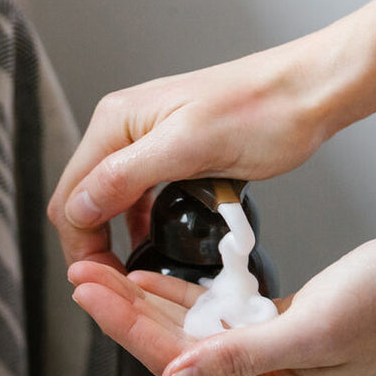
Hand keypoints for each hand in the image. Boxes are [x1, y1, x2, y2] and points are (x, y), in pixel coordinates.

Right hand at [47, 28, 360, 267]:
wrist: (304, 94)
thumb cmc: (260, 111)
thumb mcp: (189, 146)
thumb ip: (125, 176)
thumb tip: (78, 209)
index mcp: (117, 121)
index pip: (71, 193)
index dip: (80, 243)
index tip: (98, 279)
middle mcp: (125, 129)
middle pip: (84, 197)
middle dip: (92, 241)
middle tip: (113, 281)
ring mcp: (149, 142)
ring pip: (110, 198)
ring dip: (113, 234)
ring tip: (130, 267)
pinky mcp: (174, 155)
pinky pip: (140, 194)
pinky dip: (139, 221)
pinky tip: (152, 239)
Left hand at [68, 230, 375, 375]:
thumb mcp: (311, 331)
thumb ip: (239, 359)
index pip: (180, 362)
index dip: (129, 326)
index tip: (92, 294)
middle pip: (176, 346)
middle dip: (126, 311)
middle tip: (84, 278)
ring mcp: (268, 351)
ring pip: (190, 328)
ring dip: (148, 301)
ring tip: (106, 276)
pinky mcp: (275, 323)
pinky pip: (216, 314)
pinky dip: (185, 296)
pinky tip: (155, 282)